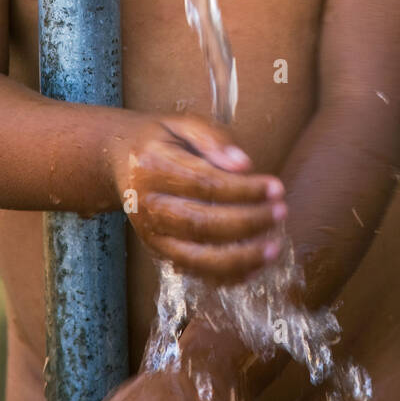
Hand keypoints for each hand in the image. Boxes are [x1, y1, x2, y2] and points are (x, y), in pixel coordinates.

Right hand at [119, 113, 286, 282]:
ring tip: (273, 248)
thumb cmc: (159, 139)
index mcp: (153, 167)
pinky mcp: (158, 251)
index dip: (244, 190)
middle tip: (280, 212)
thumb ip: (213, 139)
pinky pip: (194, 271)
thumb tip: (244, 165)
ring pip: (196, 256)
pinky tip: (254, 268)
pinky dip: (225, 276)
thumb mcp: (182, 124)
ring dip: (239, 257)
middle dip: (247, 222)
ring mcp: (151, 233)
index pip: (205, 184)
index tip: (276, 188)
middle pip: (201, 223)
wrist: (118, 160)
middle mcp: (148, 205)